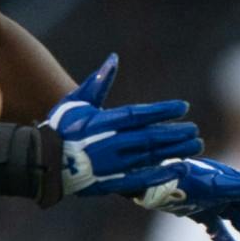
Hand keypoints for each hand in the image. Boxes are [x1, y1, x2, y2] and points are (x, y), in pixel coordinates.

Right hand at [47, 56, 202, 196]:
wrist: (44, 160)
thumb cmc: (63, 127)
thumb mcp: (77, 101)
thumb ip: (99, 82)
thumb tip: (113, 58)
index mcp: (101, 122)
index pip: (138, 115)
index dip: (162, 110)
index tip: (184, 106)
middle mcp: (108, 143)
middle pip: (149, 138)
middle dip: (175, 133)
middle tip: (195, 130)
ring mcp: (111, 165)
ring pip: (149, 157)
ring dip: (174, 152)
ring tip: (196, 145)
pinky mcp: (110, 182)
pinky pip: (140, 180)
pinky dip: (160, 174)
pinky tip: (179, 168)